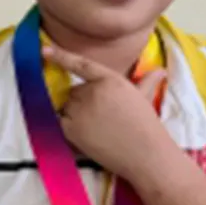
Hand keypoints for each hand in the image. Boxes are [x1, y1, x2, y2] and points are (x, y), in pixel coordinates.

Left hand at [42, 45, 169, 180]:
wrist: (146, 154)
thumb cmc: (146, 125)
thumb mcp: (145, 97)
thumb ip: (147, 80)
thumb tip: (161, 70)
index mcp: (110, 80)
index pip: (81, 64)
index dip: (61, 56)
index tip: (44, 50)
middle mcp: (92, 92)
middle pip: (75, 91)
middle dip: (84, 101)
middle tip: (103, 117)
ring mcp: (80, 111)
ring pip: (67, 106)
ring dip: (75, 114)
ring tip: (97, 127)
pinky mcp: (72, 129)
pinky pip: (61, 122)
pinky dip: (68, 126)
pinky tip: (87, 134)